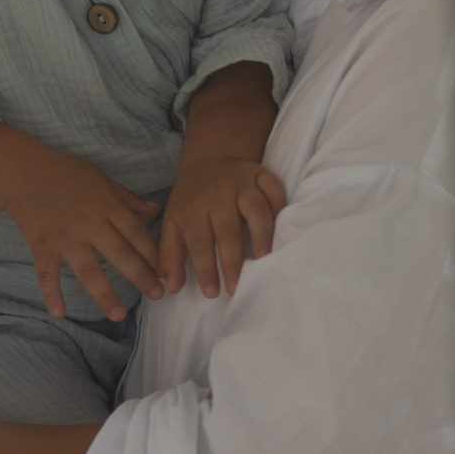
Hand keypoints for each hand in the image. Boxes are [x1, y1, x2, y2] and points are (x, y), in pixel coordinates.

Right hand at [0, 151, 164, 320]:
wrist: (23, 172)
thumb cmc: (65, 173)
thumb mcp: (101, 179)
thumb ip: (127, 198)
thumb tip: (154, 210)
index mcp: (106, 206)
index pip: (136, 234)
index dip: (153, 254)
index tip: (166, 273)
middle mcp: (89, 224)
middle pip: (120, 254)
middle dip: (141, 276)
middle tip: (157, 296)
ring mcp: (66, 238)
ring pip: (88, 270)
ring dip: (105, 294)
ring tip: (119, 315)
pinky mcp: (43, 246)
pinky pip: (47, 273)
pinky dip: (51, 293)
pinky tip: (59, 313)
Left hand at [157, 155, 287, 297]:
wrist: (207, 159)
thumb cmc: (191, 200)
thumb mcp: (173, 223)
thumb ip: (171, 255)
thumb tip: (172, 287)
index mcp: (193, 208)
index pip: (199, 242)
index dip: (206, 269)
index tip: (212, 293)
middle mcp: (218, 194)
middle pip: (227, 229)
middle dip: (232, 260)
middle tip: (237, 287)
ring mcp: (241, 182)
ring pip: (255, 208)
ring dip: (261, 233)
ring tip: (265, 259)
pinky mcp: (260, 174)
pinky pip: (274, 189)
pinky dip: (280, 206)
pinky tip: (283, 227)